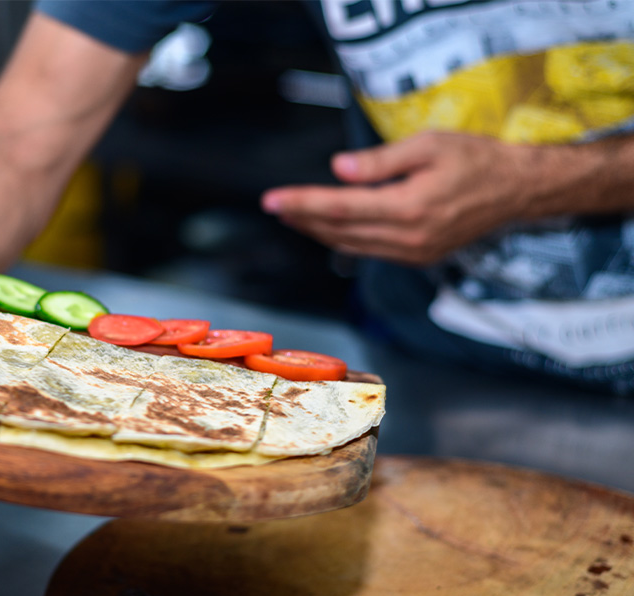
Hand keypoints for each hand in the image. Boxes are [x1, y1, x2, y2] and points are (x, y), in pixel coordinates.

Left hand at [261, 131, 532, 264]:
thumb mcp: (428, 145)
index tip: (272, 200)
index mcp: (409, 207)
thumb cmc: (476, 159)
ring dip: (317, 231)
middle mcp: (408, 237)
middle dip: (302, 218)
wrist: (517, 189)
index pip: (340, 208)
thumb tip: (338, 169)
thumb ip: (380, 161)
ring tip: (292, 215)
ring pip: (350, 246)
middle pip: (339, 231)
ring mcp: (413, 252)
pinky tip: (327, 227)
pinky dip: (343, 239)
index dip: (302, 203)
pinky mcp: (418, 256)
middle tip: (274, 205)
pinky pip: (369, 251)